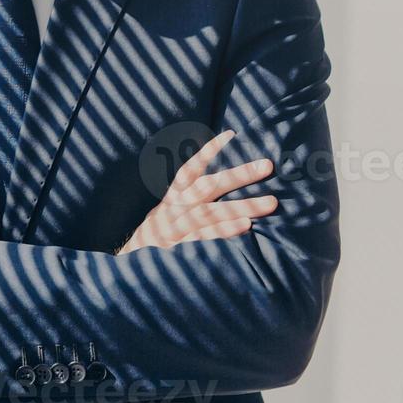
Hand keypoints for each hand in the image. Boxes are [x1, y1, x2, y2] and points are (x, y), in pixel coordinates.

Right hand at [117, 129, 276, 254]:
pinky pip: (206, 237)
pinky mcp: (182, 248)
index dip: (208, 152)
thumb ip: (186, 201)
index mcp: (172, 198)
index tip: (231, 135)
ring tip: (272, 202)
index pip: (190, 169)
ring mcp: (179, 228)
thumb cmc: (156, 238)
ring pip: (212, 211)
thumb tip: (214, 184)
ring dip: (243, 205)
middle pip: (209, 187)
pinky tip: (247, 226)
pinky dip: (225, 231)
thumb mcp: (164, 214)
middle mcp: (176, 209)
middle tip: (267, 165)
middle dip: (239, 175)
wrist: (130, 267)